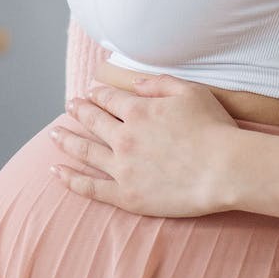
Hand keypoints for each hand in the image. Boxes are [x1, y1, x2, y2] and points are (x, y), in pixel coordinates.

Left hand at [51, 75, 240, 217]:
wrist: (225, 170)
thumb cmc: (214, 129)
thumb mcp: (190, 92)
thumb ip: (159, 83)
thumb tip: (135, 82)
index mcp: (138, 110)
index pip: (109, 99)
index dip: (98, 95)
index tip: (91, 93)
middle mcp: (124, 137)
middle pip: (92, 121)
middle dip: (79, 111)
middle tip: (70, 106)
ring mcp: (122, 167)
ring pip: (85, 151)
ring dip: (66, 140)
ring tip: (54, 134)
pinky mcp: (126, 195)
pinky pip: (90, 187)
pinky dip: (70, 178)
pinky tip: (56, 171)